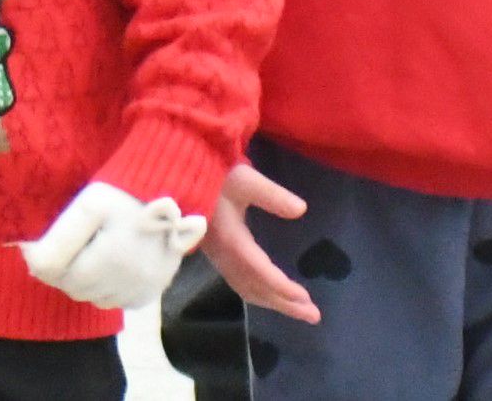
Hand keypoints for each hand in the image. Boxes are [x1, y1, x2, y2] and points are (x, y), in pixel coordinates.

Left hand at [16, 180, 201, 309]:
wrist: (170, 195)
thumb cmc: (124, 195)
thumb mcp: (88, 204)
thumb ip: (58, 237)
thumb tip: (30, 260)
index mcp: (112, 256)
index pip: (52, 270)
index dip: (40, 255)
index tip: (39, 241)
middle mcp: (130, 280)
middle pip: (71, 287)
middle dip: (64, 268)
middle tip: (72, 243)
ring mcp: (142, 291)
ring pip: (91, 298)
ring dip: (84, 280)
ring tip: (93, 251)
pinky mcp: (149, 296)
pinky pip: (112, 302)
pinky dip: (105, 288)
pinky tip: (111, 264)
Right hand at [200, 161, 318, 322]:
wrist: (178, 177)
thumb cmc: (213, 176)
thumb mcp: (243, 179)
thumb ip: (271, 194)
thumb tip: (301, 209)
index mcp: (230, 239)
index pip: (259, 271)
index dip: (282, 287)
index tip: (306, 298)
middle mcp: (223, 254)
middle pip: (255, 287)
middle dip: (284, 303)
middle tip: (313, 315)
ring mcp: (217, 257)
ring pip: (246, 288)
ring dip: (273, 301)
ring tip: (300, 310)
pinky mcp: (216, 254)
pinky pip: (239, 282)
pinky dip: (259, 294)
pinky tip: (271, 294)